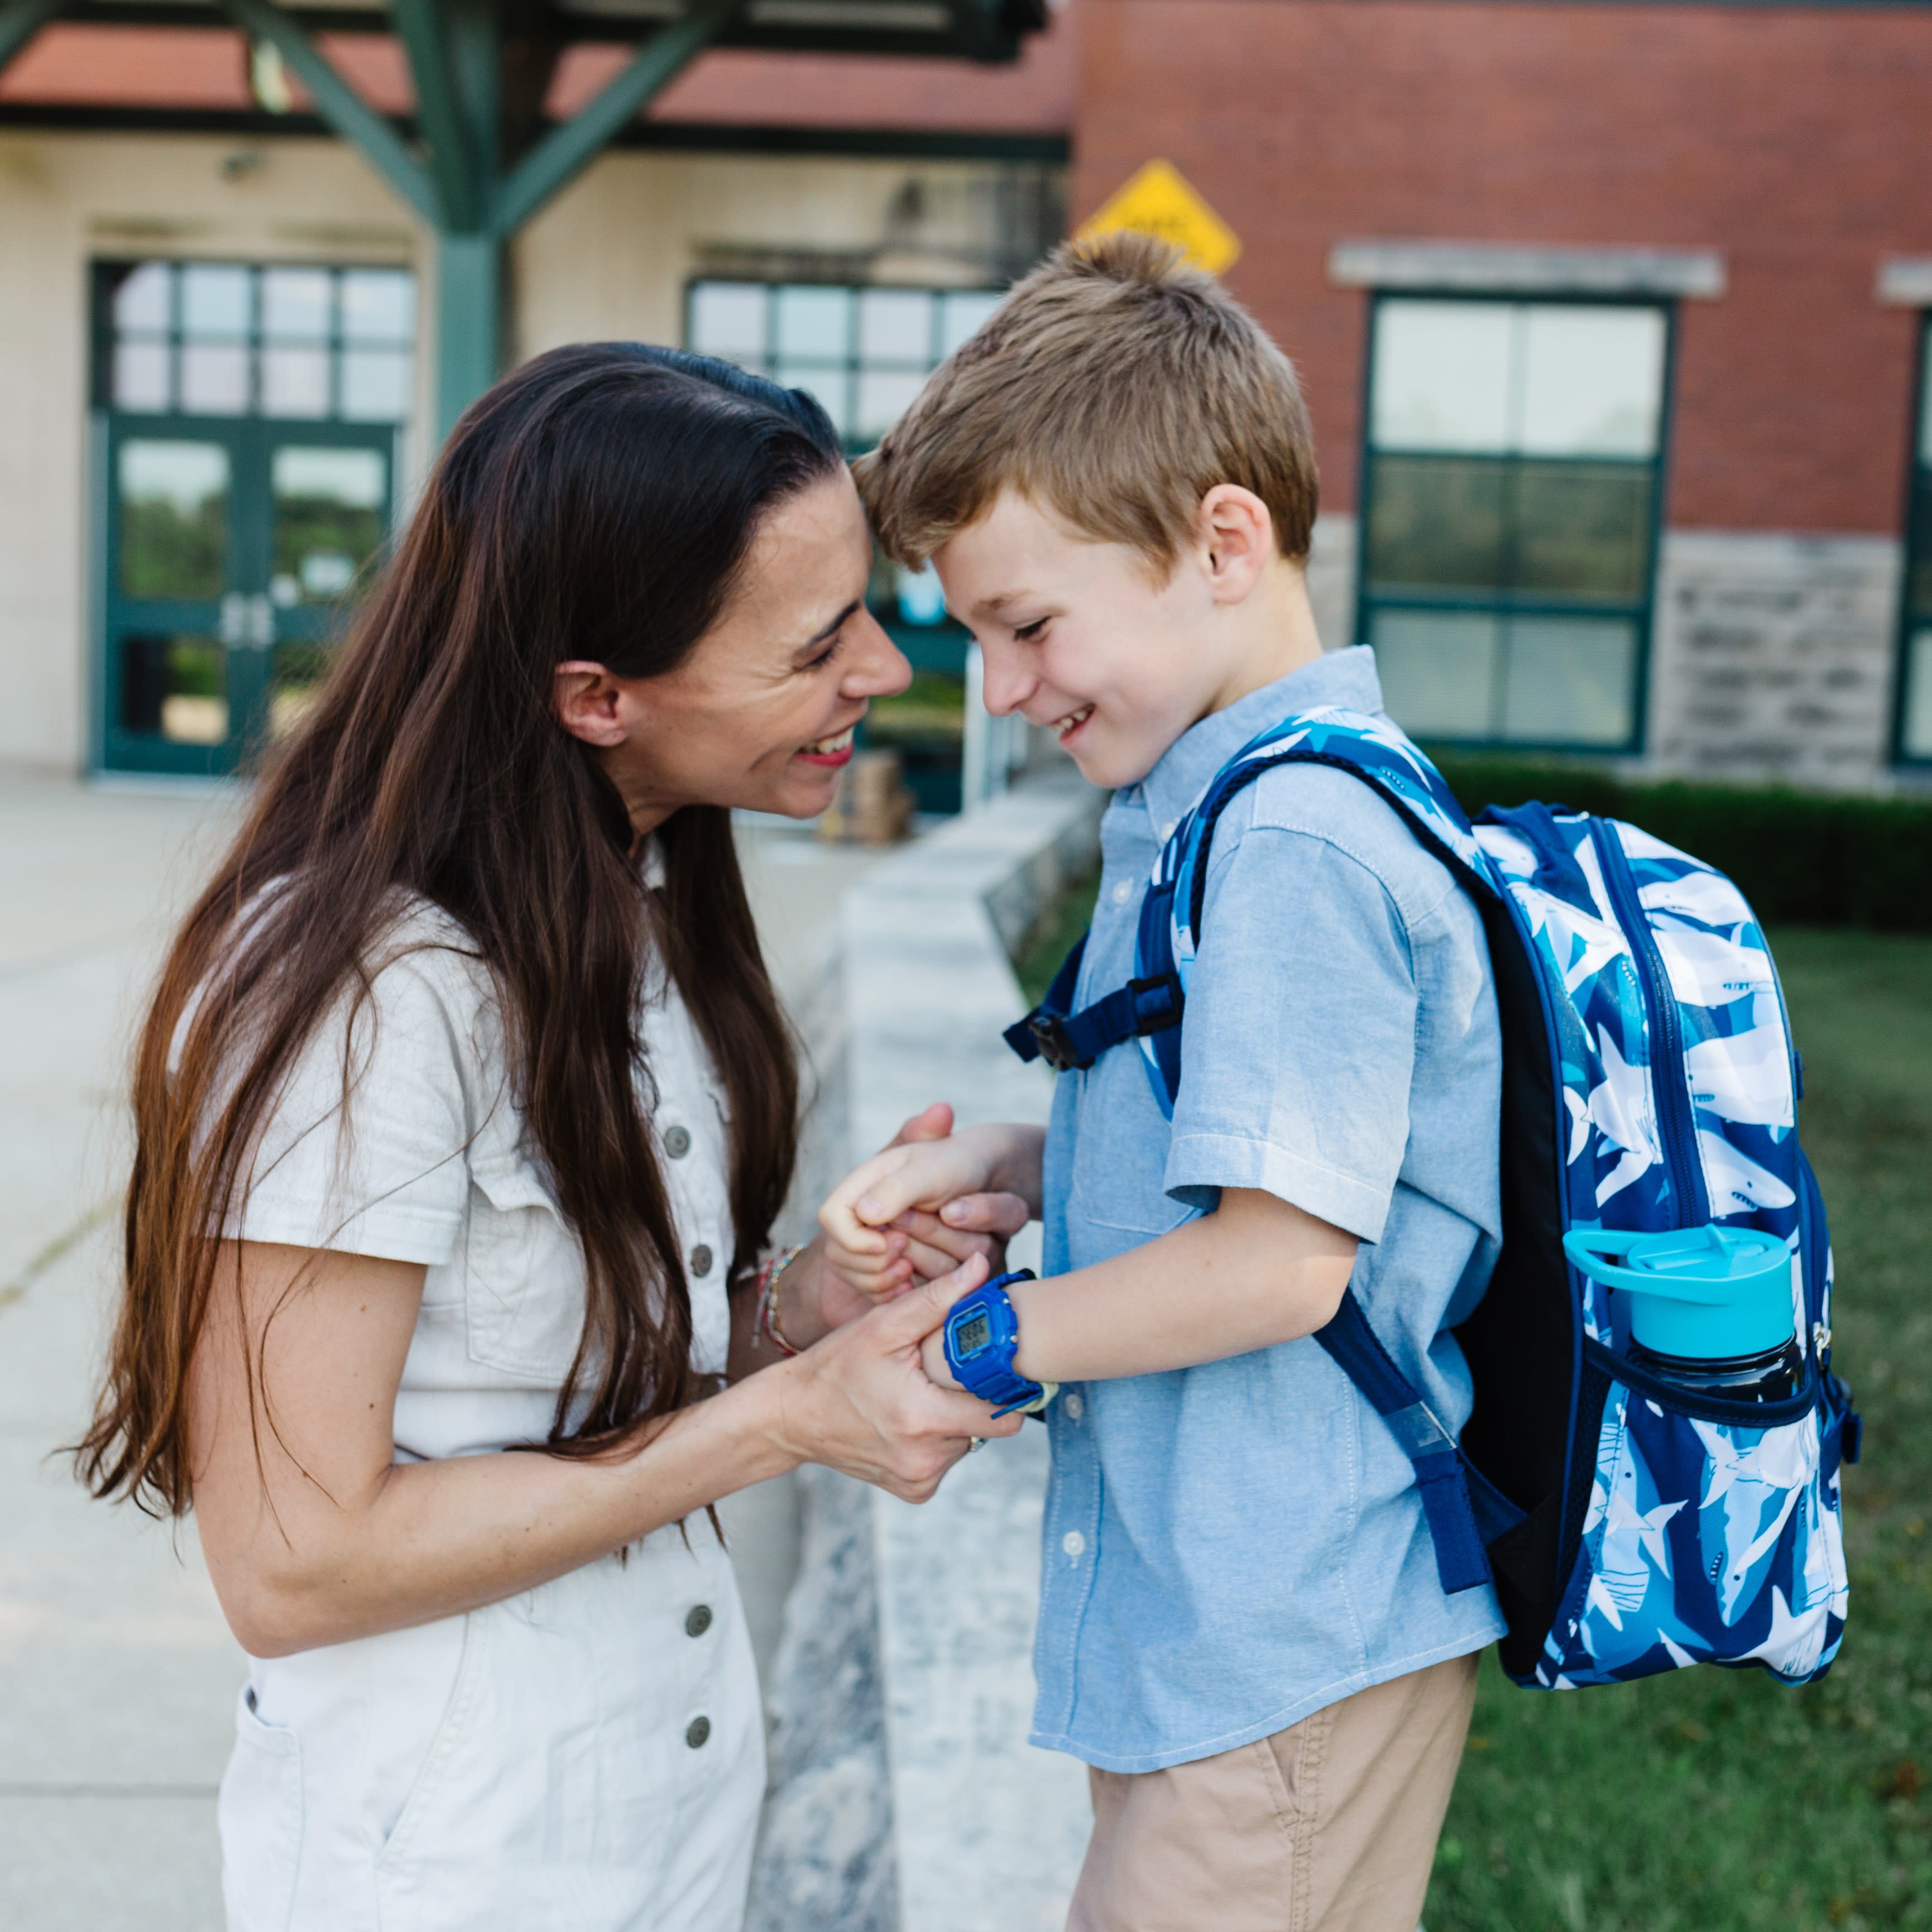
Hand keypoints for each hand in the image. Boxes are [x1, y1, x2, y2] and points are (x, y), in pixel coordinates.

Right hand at [771, 1253, 1018, 1501]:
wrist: (793, 1417)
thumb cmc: (836, 1367)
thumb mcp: (883, 1326)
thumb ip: (937, 1299)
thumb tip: (980, 1268)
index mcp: (924, 1419)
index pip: (1003, 1414)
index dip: (1004, 1384)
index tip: (996, 1364)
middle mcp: (926, 1459)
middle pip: (987, 1424)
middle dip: (975, 1395)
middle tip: (946, 1373)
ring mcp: (920, 1479)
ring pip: (968, 1440)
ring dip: (955, 1415)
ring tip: (921, 1392)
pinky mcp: (914, 1490)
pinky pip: (947, 1458)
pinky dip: (938, 1437)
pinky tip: (909, 1416)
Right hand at [818, 1108, 1029, 1307]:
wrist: (985, 1175)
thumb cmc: (957, 1166)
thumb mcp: (932, 1171)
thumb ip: (899, 1188)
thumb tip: (865, 1214)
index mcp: (865, 1181)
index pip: (831, 1215)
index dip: (854, 1238)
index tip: (888, 1243)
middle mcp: (863, 1211)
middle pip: (840, 1252)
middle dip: (876, 1261)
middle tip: (906, 1256)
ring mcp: (873, 1240)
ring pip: (861, 1276)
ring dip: (890, 1277)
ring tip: (914, 1268)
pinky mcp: (887, 1266)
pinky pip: (878, 1292)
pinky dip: (897, 1292)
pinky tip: (919, 1284)